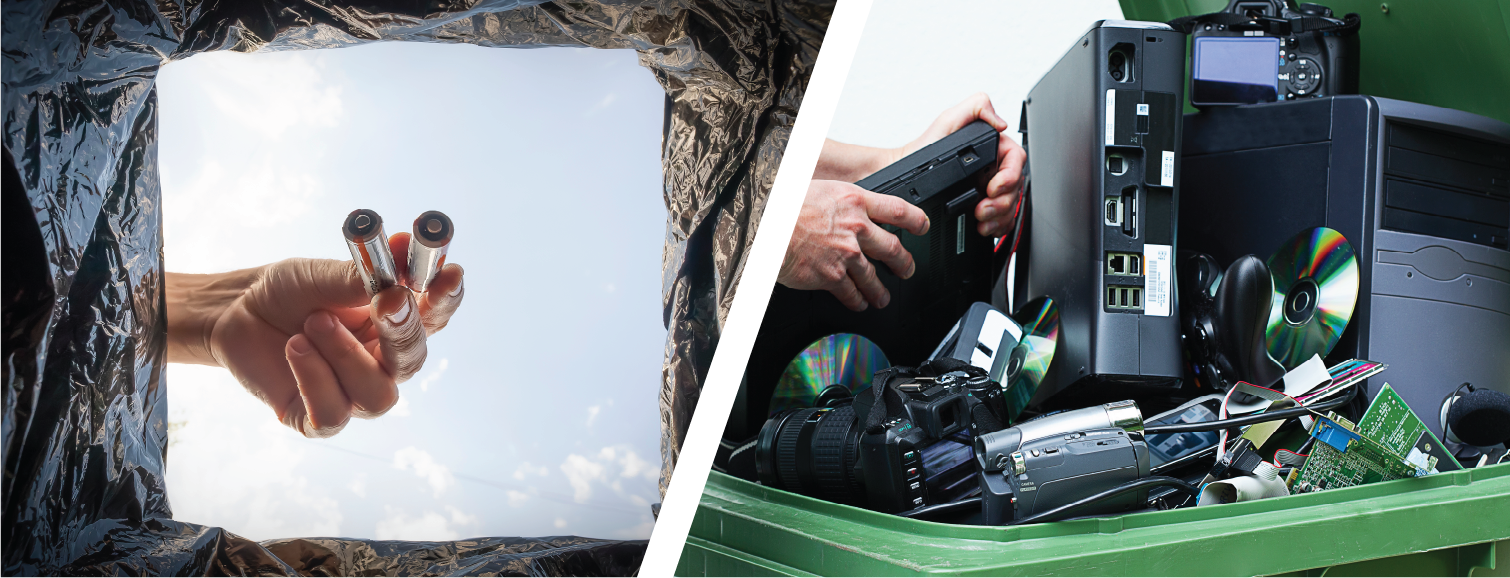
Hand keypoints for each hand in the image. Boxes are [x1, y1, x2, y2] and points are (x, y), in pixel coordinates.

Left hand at [166, 233, 464, 437]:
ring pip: (379, 395)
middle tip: (389, 299)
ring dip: (347, 355)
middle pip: (413, 360)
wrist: (234, 312)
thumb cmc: (289, 291)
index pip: (435, 315)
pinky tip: (295, 348)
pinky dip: (315, 379)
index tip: (450, 272)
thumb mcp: (323, 274)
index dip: (447, 297)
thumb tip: (402, 247)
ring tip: (311, 323)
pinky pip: (334, 414)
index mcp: (395, 323)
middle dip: (403, 330)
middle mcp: (383, 363)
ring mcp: (354, 394)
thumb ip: (362, 273)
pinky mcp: (319, 419)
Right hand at [777, 180, 928, 310]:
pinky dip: (858, 300)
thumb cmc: (783, 204)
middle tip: (907, 269)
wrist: (764, 226)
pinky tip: (859, 303)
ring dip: (880, 290)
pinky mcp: (832, 276)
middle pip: (893, 248)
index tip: (923, 227)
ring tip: (883, 297)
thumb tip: (843, 204)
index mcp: (855, 201)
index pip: (898, 209)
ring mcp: (846, 254)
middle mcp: (856, 228)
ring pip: (873, 276)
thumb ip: (839, 200)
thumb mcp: (819, 188)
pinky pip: (851, 293)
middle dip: (904, 262)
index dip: (916, 220)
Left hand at [893, 93, 1026, 237]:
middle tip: (982, 208)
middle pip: (1016, 187)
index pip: (1016, 161)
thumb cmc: (925, 149)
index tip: (992, 187)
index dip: (1010, 176)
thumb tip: (1001, 123)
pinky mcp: (984, 206)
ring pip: (1011, 205)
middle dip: (1002, 202)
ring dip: (999, 216)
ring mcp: (990, 188)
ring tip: (980, 218)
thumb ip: (977, 108)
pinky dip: (996, 226)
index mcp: (993, 147)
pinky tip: (983, 226)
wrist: (907, 175)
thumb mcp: (949, 120)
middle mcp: (995, 168)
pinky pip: (1002, 219)